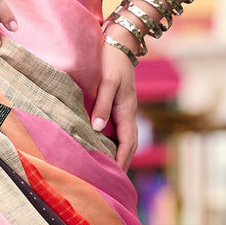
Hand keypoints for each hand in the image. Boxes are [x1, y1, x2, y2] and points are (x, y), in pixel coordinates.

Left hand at [91, 41, 138, 170]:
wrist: (119, 40)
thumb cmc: (111, 59)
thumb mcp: (106, 81)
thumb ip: (102, 105)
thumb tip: (97, 129)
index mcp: (127, 110)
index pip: (127, 143)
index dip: (121, 161)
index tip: (114, 178)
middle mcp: (128, 113)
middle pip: (128, 146)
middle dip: (122, 164)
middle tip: (112, 184)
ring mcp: (124, 110)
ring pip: (124, 140)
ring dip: (119, 156)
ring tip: (108, 174)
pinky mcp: (118, 107)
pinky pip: (118, 132)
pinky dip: (114, 145)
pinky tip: (104, 152)